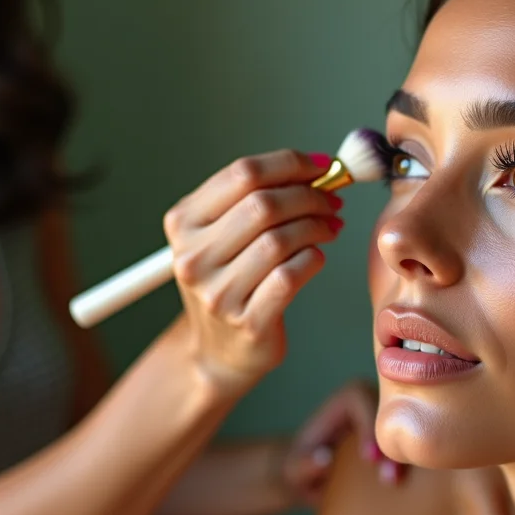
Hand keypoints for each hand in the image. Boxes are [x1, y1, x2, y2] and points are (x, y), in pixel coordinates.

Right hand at [163, 150, 342, 394]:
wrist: (220, 351)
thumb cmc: (231, 281)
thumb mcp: (224, 235)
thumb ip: (257, 198)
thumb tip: (318, 168)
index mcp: (183, 223)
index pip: (242, 173)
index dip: (290, 163)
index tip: (322, 166)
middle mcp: (193, 257)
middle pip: (263, 204)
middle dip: (309, 195)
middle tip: (332, 200)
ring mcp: (218, 293)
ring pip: (279, 240)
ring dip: (316, 226)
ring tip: (330, 227)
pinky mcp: (247, 322)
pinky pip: (290, 276)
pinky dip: (313, 259)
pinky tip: (317, 257)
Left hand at [278, 380, 406, 505]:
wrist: (316, 481)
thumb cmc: (300, 468)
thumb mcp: (293, 469)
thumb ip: (302, 464)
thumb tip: (324, 459)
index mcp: (349, 398)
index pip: (363, 399)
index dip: (368, 426)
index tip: (368, 458)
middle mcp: (378, 401)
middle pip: (393, 412)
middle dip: (393, 444)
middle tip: (389, 478)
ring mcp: (397, 420)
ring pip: (411, 429)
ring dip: (408, 457)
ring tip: (397, 484)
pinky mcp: (407, 439)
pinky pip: (418, 447)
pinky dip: (416, 465)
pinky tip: (414, 485)